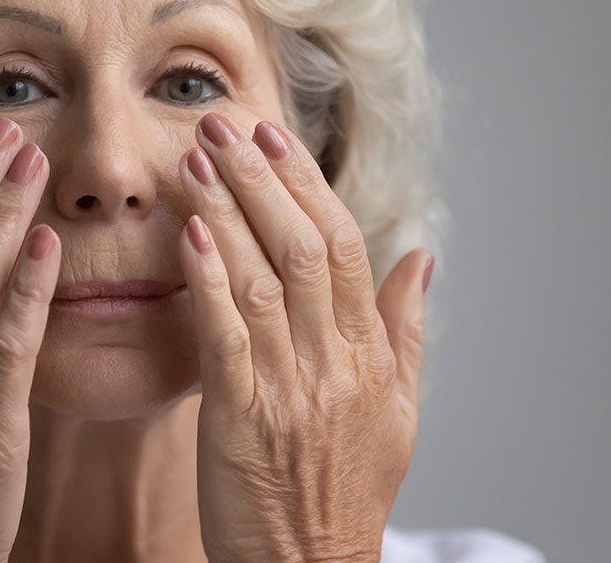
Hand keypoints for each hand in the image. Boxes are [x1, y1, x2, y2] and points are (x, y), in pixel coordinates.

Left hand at [178, 113, 433, 562]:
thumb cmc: (347, 489)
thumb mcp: (398, 410)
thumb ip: (406, 328)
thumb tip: (422, 257)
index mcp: (370, 355)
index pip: (344, 246)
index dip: (305, 184)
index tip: (271, 135)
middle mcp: (336, 363)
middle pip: (302, 247)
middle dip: (260, 178)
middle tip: (221, 122)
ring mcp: (290, 389)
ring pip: (263, 279)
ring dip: (227, 210)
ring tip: (195, 157)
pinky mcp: (242, 419)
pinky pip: (226, 337)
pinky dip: (208, 280)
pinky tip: (188, 233)